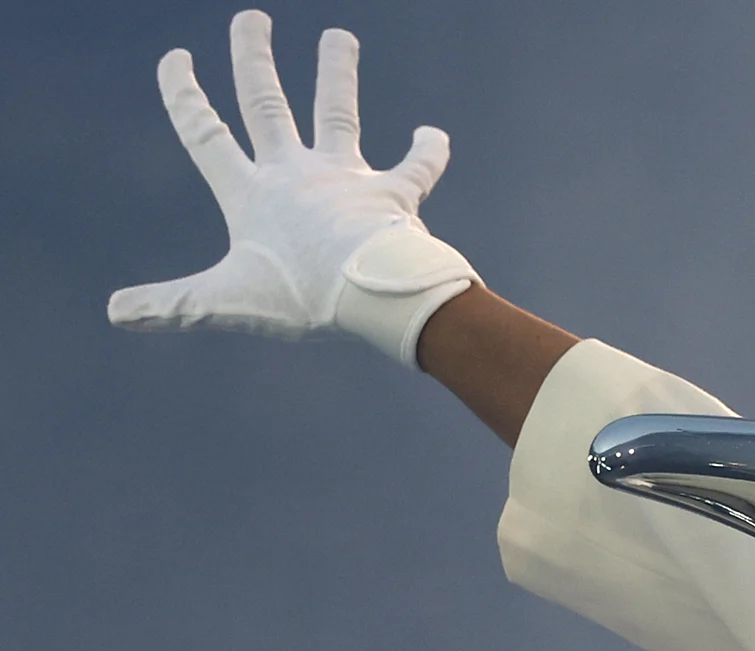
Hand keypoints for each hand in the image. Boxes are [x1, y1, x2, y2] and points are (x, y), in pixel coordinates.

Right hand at [108, 10, 480, 365]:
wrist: (371, 294)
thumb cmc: (300, 296)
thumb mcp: (225, 302)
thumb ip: (173, 304)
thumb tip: (116, 312)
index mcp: (251, 194)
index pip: (206, 135)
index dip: (186, 97)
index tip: (178, 57)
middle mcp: (296, 174)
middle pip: (267, 104)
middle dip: (254, 60)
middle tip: (251, 19)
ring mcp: (346, 179)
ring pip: (338, 113)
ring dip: (337, 73)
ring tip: (339, 36)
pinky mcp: (393, 193)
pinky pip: (416, 167)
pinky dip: (428, 152)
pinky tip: (434, 134)